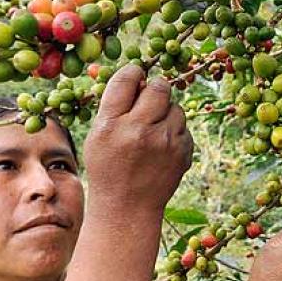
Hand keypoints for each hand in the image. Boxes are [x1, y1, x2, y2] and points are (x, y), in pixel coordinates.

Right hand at [83, 64, 192, 212]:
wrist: (128, 208)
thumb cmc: (109, 166)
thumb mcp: (97, 136)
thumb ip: (115, 105)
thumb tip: (141, 76)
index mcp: (111, 124)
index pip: (128, 79)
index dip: (134, 72)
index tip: (136, 75)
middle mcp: (140, 131)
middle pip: (160, 87)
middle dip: (155, 88)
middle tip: (149, 99)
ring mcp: (165, 143)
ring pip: (176, 107)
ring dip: (166, 112)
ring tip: (152, 131)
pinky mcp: (183, 153)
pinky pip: (184, 127)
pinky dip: (175, 132)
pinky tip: (160, 147)